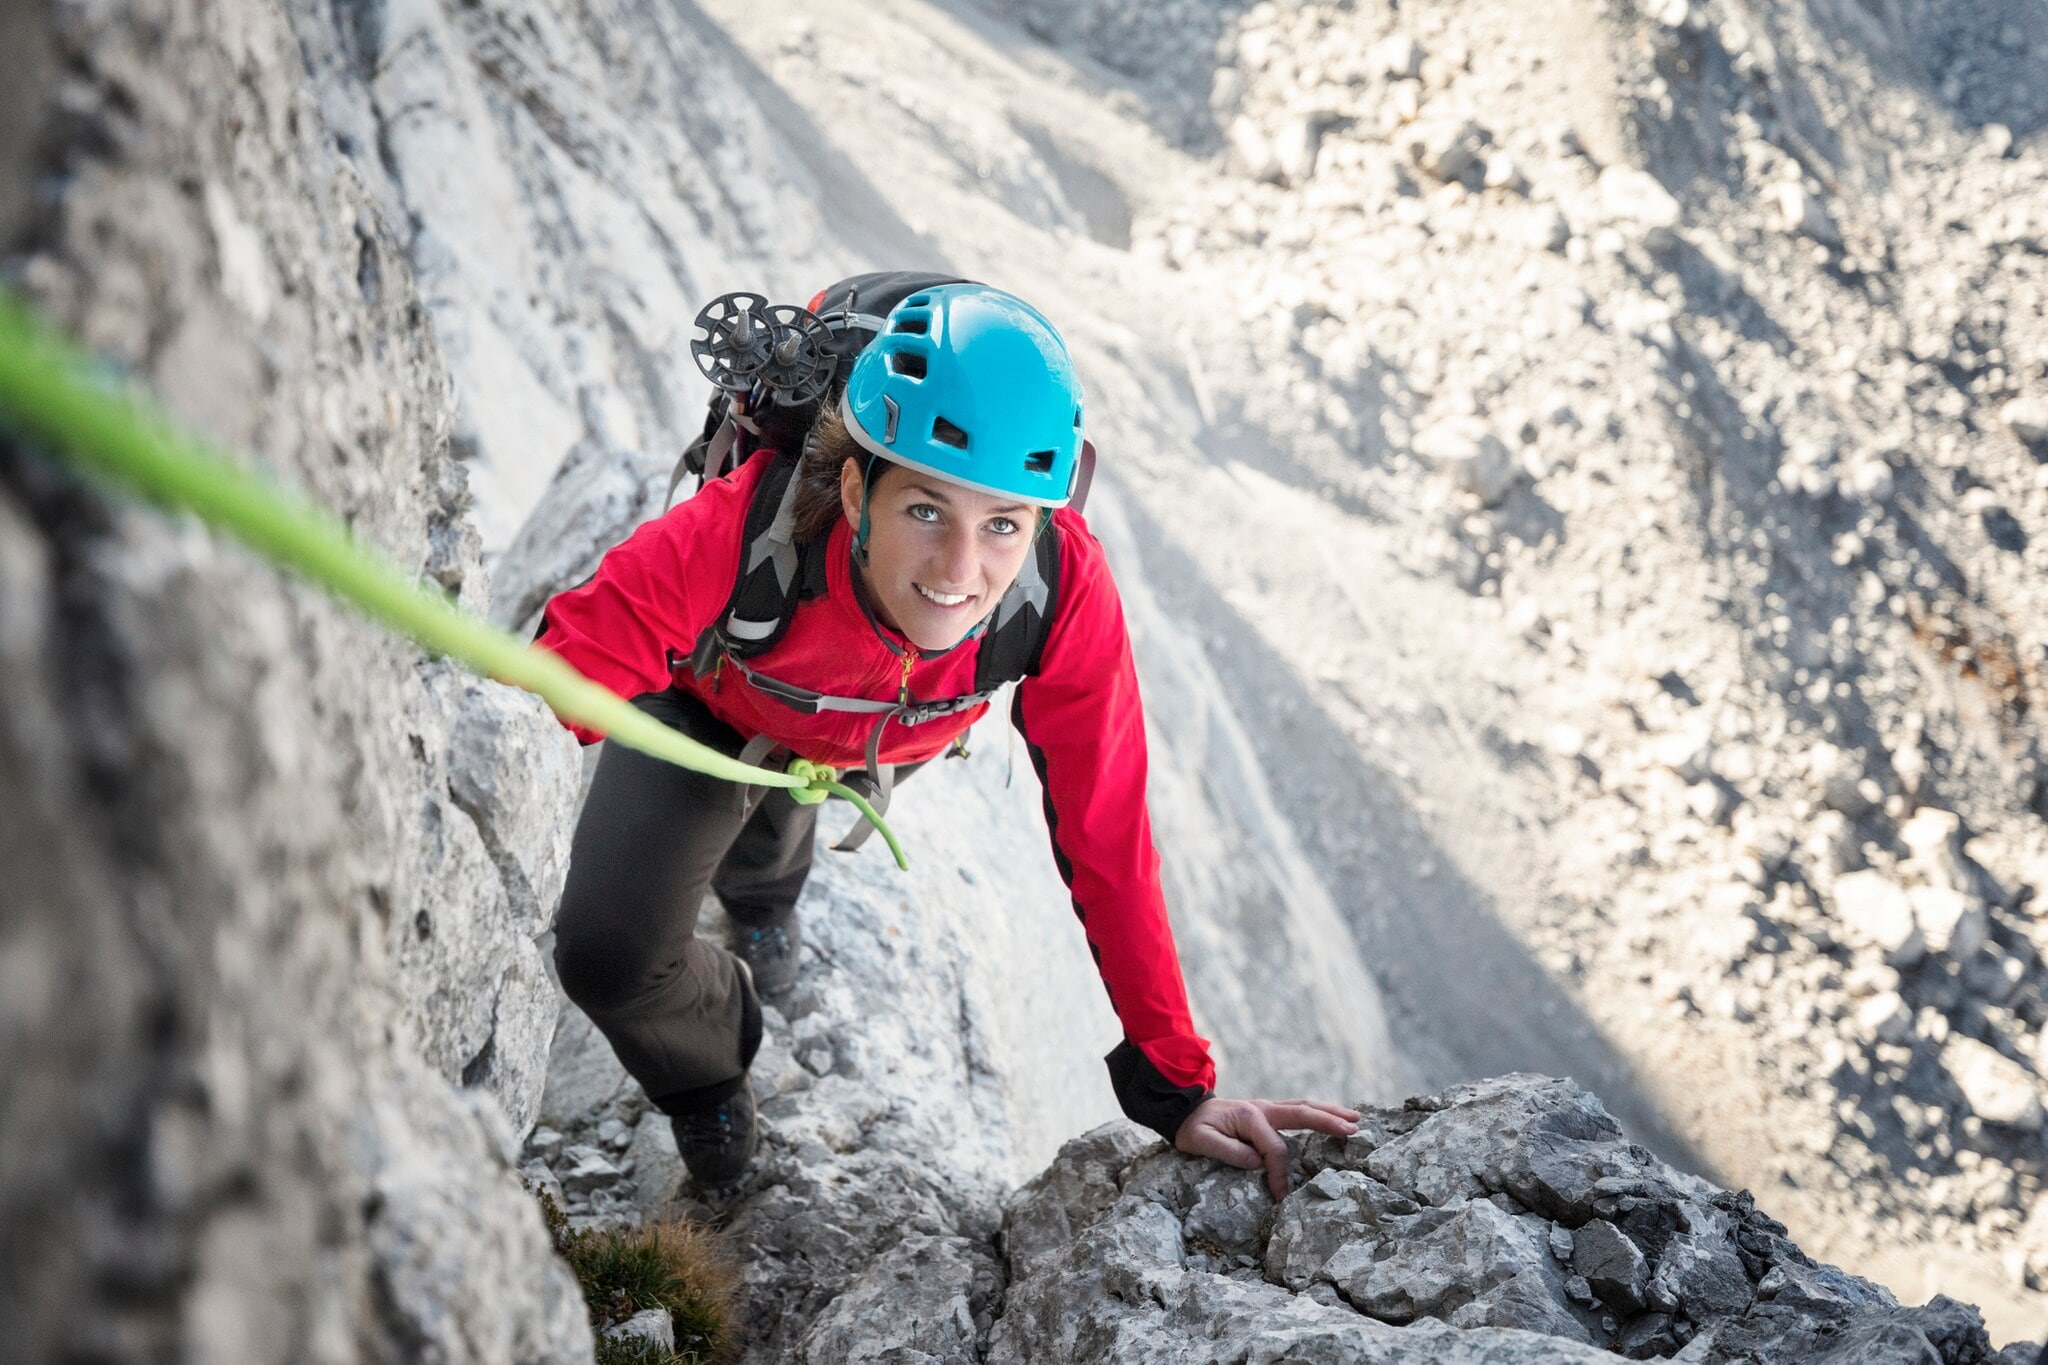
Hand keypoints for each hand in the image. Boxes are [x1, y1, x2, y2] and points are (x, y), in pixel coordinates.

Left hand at [1173, 1096, 1360, 1199]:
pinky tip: (1332, 1117)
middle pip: (1302, 1113)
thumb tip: (1258, 1163)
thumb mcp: (1201, 1142)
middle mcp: (1263, 1108)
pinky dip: (1318, 1112)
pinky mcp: (1268, 1113)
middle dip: (1329, 1122)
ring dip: (1330, 1113)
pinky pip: (1297, 1111)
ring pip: (1304, 1108)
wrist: (1185, 1110)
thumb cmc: (1193, 1128)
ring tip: (1355, 1119)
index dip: (1279, 1173)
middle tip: (1354, 1131)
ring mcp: (1267, 1108)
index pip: (1274, 1148)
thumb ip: (1229, 1152)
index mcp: (1249, 1116)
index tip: (1279, 1196)